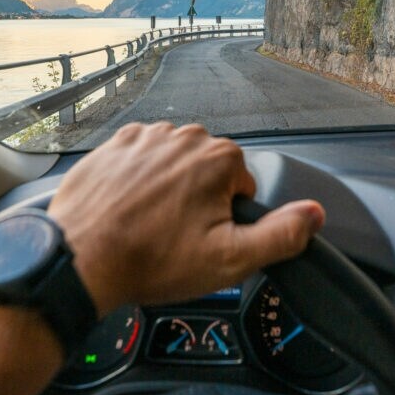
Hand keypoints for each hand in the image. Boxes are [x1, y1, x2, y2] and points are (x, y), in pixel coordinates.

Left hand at [48, 122, 324, 317]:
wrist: (82, 254)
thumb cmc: (150, 258)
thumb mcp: (229, 259)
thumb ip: (280, 234)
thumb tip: (313, 214)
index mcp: (218, 158)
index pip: (241, 186)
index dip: (225, 218)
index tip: (202, 236)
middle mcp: (183, 135)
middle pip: (207, 171)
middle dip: (198, 200)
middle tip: (175, 234)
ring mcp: (145, 135)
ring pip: (173, 163)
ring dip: (168, 187)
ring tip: (147, 222)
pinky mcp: (115, 142)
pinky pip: (141, 157)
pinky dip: (138, 178)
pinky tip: (127, 205)